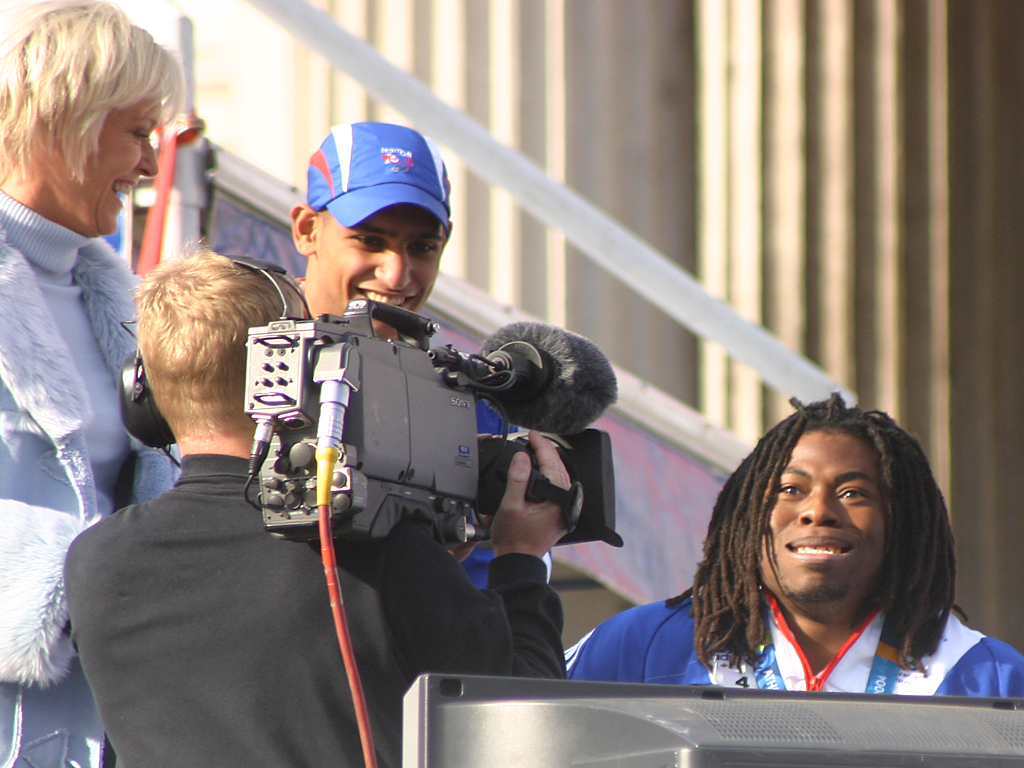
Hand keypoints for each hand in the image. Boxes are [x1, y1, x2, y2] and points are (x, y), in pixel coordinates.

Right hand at [489, 430, 572, 557]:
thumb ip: (517, 479)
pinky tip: (542, 470)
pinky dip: (551, 474)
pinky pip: (559, 486)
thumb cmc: (514, 538)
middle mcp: (565, 501)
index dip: (540, 444)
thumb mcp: (510, 505)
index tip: (531, 434)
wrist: (518, 559)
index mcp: (556, 498)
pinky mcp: (560, 512)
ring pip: (561, 475)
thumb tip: (522, 457)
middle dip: (546, 449)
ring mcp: (564, 507)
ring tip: (537, 449)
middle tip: (533, 438)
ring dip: (549, 461)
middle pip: (558, 466)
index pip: (550, 462)